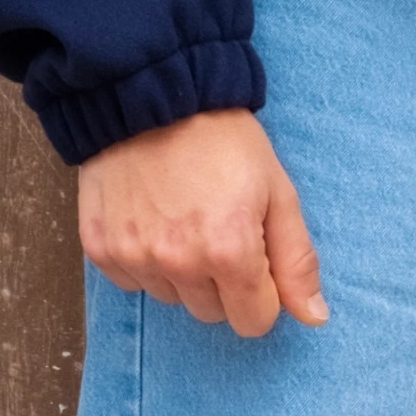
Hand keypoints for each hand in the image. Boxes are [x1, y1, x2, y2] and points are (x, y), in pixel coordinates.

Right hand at [77, 108, 326, 336]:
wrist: (151, 93)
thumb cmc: (222, 139)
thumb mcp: (277, 191)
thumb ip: (297, 260)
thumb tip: (314, 318)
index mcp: (229, 252)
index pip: (253, 322)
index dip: (260, 292)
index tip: (252, 256)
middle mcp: (179, 262)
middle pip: (213, 314)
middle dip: (222, 284)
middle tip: (215, 227)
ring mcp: (136, 257)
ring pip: (173, 299)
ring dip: (181, 272)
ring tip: (180, 218)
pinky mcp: (101, 248)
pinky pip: (133, 282)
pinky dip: (144, 260)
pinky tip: (150, 218)